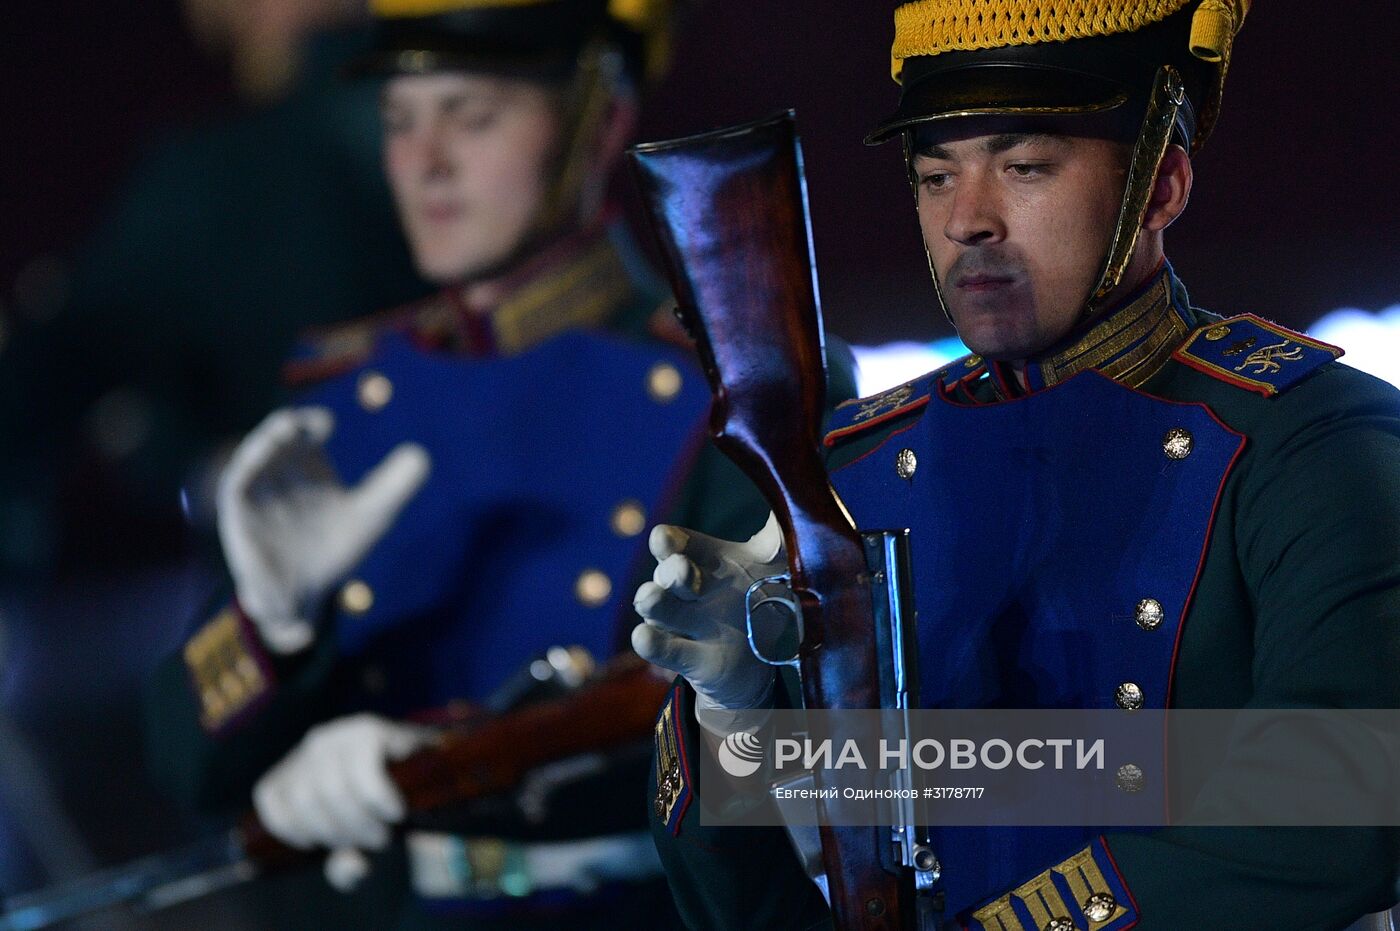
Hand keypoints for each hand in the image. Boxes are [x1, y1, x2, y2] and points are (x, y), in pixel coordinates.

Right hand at [217, 407, 429, 653]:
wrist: (302, 596)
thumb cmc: (332, 550)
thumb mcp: (369, 517)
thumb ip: (393, 487)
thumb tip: (422, 456)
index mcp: (308, 468)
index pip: (307, 434)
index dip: (313, 424)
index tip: (328, 422)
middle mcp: (280, 473)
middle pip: (279, 439)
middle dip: (290, 426)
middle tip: (313, 422)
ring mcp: (257, 492)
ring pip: (254, 457)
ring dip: (266, 442)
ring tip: (286, 429)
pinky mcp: (239, 513)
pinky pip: (237, 485)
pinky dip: (246, 469)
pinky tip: (258, 461)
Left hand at [252, 714, 435, 891]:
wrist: (432, 769)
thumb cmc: (382, 808)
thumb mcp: (357, 841)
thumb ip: (345, 866)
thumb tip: (353, 867)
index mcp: (299, 765)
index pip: (270, 795)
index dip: (289, 827)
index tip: (316, 845)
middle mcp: (314, 745)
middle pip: (306, 799)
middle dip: (339, 832)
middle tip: (369, 841)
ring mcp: (340, 734)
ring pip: (333, 790)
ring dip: (361, 821)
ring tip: (383, 832)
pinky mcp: (370, 730)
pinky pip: (365, 773)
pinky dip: (380, 800)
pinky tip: (394, 812)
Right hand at [631, 513, 786, 713]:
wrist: (765, 655)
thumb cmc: (764, 597)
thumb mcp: (776, 564)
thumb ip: (780, 535)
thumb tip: (796, 491)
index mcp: (704, 560)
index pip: (672, 543)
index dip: (666, 541)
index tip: (667, 540)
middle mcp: (688, 589)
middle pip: (666, 571)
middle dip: (672, 570)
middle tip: (686, 572)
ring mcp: (685, 623)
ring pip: (654, 606)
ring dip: (652, 601)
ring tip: (652, 597)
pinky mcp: (687, 658)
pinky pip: (659, 648)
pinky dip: (651, 642)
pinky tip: (646, 636)